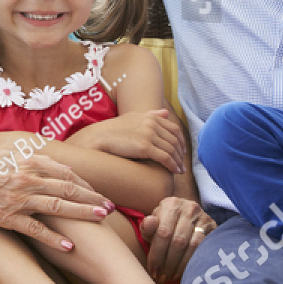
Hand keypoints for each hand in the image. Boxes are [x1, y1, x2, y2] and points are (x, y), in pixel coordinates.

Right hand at [0, 150, 110, 249]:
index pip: (67, 173)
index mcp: (29, 161)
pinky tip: (69, 247)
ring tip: (101, 220)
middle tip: (111, 208)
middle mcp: (28, 178)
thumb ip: (31, 161)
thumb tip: (53, 167)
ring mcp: (18, 198)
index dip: (86, 185)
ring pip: (58, 206)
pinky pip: (35, 229)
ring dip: (83, 214)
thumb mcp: (8, 156)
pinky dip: (54, 238)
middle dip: (93, 199)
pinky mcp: (6, 216)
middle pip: (69, 189)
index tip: (98, 194)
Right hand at [66, 109, 186, 173]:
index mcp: (151, 117)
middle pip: (175, 140)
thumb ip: (152, 114)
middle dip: (181, 154)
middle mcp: (152, 124)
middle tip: (182, 164)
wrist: (100, 137)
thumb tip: (166, 112)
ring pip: (172, 150)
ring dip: (178, 162)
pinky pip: (165, 157)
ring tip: (179, 170)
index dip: (181, 141)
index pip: (174, 129)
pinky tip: (174, 171)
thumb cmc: (114, 129)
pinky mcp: (145, 147)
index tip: (182, 151)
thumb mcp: (134, 117)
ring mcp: (149, 135)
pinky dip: (172, 165)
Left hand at [140, 196, 213, 282]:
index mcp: (171, 204)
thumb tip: (149, 223)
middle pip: (178, 241)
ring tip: (171, 276)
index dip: (156, 255)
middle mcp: (189, 208)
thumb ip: (147, 227)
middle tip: (162, 277)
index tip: (153, 271)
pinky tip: (184, 271)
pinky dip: (192, 262)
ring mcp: (204, 217)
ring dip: (181, 265)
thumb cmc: (166, 225)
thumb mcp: (154, 225)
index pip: (163, 232)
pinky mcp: (214, 228)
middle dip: (168, 263)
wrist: (189, 218)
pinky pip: (204, 248)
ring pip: (192, 246)